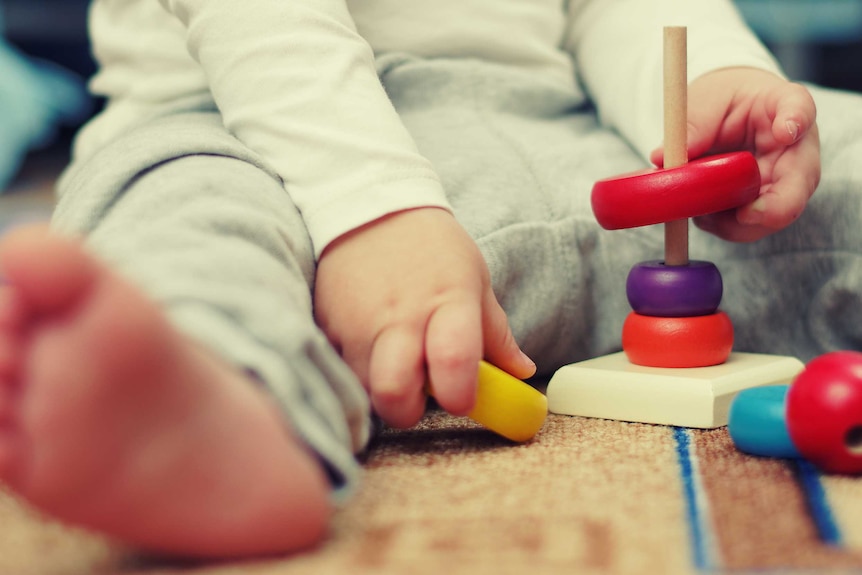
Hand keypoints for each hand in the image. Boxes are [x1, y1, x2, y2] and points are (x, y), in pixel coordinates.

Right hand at [314, 208, 534, 428]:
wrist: (370, 207)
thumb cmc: (432, 247)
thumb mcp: (474, 278)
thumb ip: (495, 332)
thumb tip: (522, 372)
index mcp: (448, 302)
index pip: (454, 362)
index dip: (460, 396)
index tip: (461, 399)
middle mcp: (400, 316)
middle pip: (395, 394)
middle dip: (408, 410)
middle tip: (417, 394)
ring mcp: (357, 322)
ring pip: (364, 388)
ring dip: (381, 388)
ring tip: (394, 362)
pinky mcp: (326, 324)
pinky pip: (340, 367)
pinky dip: (357, 368)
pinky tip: (369, 344)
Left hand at [651, 68, 819, 241]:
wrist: (732, 118)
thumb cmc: (724, 103)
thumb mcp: (704, 100)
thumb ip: (692, 124)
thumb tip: (663, 158)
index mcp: (783, 106)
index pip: (799, 108)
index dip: (795, 120)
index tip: (784, 130)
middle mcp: (795, 149)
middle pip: (800, 181)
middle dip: (777, 206)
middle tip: (746, 215)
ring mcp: (785, 182)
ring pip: (774, 214)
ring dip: (737, 223)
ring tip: (701, 211)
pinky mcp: (766, 206)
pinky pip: (748, 227)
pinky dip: (723, 227)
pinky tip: (702, 213)